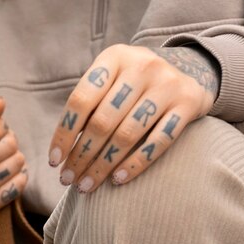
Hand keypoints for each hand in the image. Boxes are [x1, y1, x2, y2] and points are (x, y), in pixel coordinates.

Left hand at [49, 44, 219, 193]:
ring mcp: (167, 83)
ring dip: (102, 166)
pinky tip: (117, 180)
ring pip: (127, 134)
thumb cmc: (132, 85)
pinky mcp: (188, 103)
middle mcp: (142, 66)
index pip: (81, 100)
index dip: (64, 134)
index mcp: (114, 57)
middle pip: (102, 121)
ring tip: (86, 186)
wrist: (187, 72)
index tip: (54, 162)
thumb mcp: (111, 82)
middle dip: (81, 156)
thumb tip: (61, 153)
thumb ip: (89, 107)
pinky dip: (135, 164)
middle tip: (68, 180)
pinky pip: (158, 141)